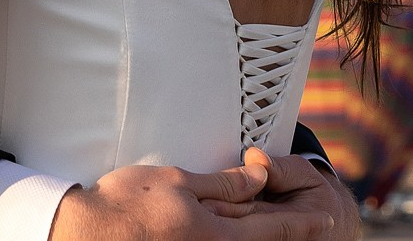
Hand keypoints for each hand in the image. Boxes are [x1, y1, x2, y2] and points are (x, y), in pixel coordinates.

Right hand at [50, 154, 333, 240]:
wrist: (86, 233)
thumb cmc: (126, 204)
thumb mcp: (177, 183)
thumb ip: (223, 184)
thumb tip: (259, 178)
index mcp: (220, 234)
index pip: (276, 228)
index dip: (305, 222)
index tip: (327, 217)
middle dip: (286, 230)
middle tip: (310, 219)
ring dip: (257, 232)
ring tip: (270, 221)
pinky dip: (233, 236)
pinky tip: (229, 229)